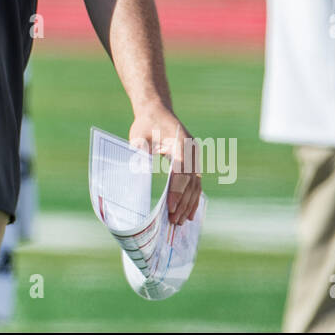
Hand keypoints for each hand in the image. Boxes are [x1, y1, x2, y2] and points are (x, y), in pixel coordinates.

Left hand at [129, 104, 202, 224]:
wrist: (156, 111)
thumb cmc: (145, 124)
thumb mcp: (139, 136)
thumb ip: (140, 151)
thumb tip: (139, 172)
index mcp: (181, 143)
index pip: (181, 172)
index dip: (177, 191)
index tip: (170, 207)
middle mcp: (192, 151)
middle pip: (191, 182)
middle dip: (183, 203)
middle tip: (174, 221)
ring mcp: (195, 157)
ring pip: (196, 185)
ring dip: (189, 204)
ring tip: (180, 222)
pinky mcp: (193, 162)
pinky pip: (195, 182)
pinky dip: (193, 198)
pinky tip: (189, 213)